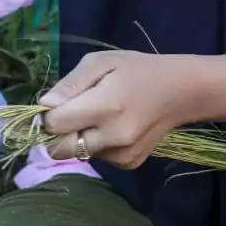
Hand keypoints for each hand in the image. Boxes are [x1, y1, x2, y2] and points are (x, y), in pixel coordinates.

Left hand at [40, 51, 203, 169]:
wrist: (181, 92)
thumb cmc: (138, 70)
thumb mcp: (101, 62)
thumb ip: (70, 84)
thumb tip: (44, 105)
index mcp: (105, 107)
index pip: (55, 124)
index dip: (47, 115)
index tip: (55, 104)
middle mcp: (114, 137)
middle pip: (61, 149)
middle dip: (57, 134)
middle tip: (71, 113)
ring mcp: (123, 154)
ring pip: (78, 154)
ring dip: (78, 138)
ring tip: (99, 115)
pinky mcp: (129, 163)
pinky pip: (97, 157)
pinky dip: (96, 144)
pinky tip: (112, 126)